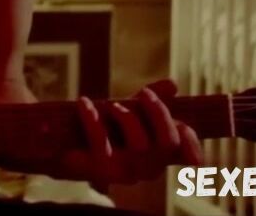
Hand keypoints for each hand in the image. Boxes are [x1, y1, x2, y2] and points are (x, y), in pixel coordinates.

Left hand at [55, 79, 202, 184]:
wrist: (64, 145)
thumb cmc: (106, 128)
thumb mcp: (130, 109)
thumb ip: (152, 97)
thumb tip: (172, 83)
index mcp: (159, 155)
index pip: (183, 149)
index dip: (192, 141)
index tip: (185, 123)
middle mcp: (148, 168)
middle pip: (167, 142)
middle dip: (158, 113)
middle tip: (144, 93)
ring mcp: (125, 172)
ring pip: (141, 144)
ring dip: (127, 117)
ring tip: (111, 105)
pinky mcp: (100, 171)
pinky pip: (102, 144)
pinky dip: (93, 119)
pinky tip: (84, 102)